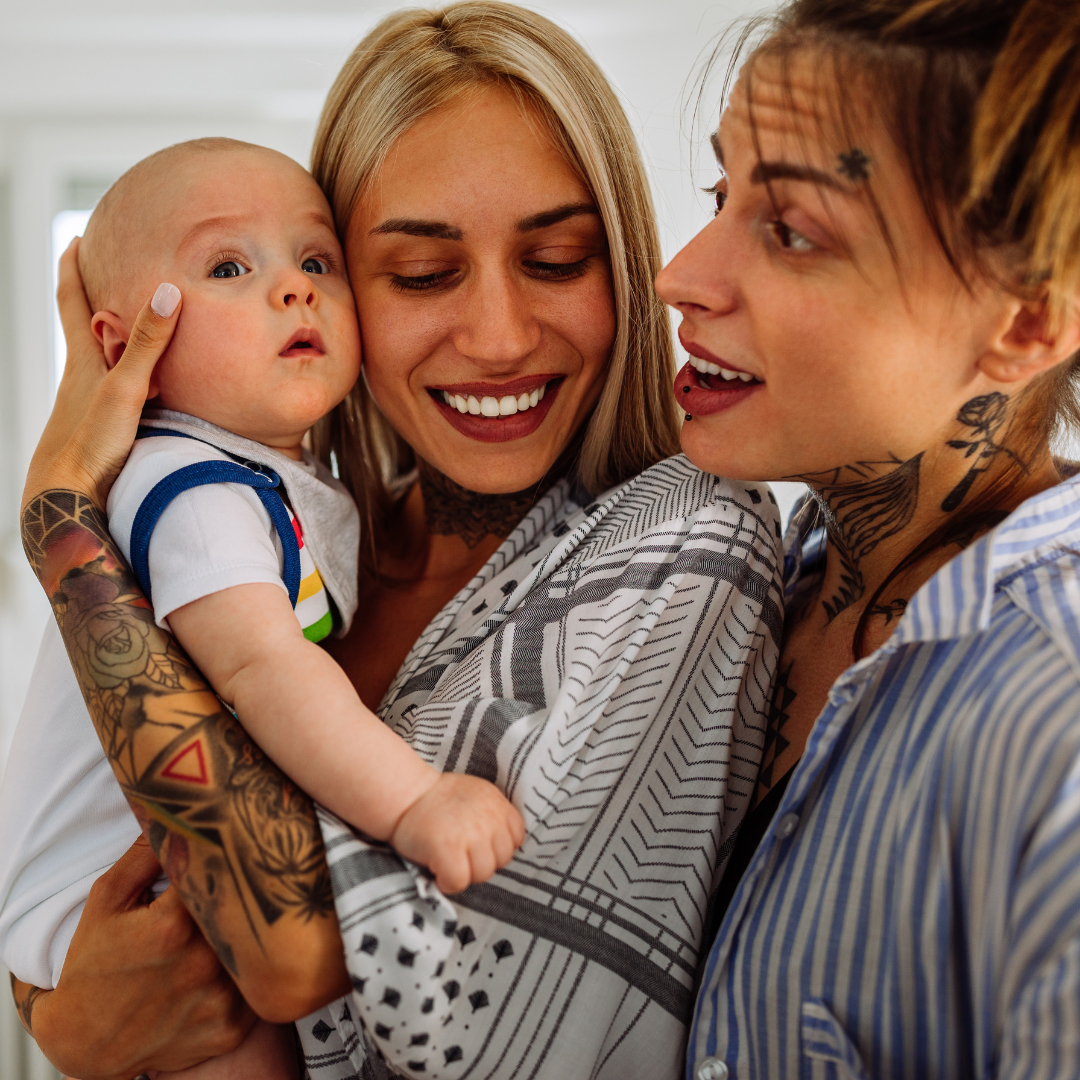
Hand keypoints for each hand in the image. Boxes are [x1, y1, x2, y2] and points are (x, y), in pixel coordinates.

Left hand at [22, 237, 180, 510]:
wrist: (65, 494)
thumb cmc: (88, 442)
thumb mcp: (124, 388)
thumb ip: (148, 344)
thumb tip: (167, 291)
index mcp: (82, 359)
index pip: (72, 301)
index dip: (73, 268)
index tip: (77, 239)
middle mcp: (82, 376)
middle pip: (85, 326)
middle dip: (95, 298)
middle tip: (110, 273)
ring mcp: (90, 401)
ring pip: (102, 359)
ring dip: (118, 340)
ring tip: (137, 324)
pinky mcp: (101, 425)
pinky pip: (119, 386)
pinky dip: (131, 375)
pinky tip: (148, 385)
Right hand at [22, 836, 255, 1079]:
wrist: (85, 1043)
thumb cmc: (95, 965)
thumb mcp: (107, 900)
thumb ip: (144, 853)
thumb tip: (176, 810)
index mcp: (173, 925)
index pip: (224, 871)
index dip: (231, 858)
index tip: (236, 848)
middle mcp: (203, 962)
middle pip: (248, 909)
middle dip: (247, 894)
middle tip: (247, 883)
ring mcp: (220, 1000)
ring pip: (260, 949)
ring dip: (254, 936)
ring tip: (248, 923)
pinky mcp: (232, 1029)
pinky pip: (261, 991)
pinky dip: (253, 977)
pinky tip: (236, 967)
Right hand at [390, 773, 525, 893]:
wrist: (404, 795)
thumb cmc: (437, 800)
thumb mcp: (476, 795)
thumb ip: (494, 816)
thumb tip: (505, 846)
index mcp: (497, 803)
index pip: (516, 838)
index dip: (496, 847)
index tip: (477, 844)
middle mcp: (488, 817)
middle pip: (502, 860)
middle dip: (481, 862)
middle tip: (459, 853)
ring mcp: (470, 833)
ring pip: (483, 874)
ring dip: (465, 874)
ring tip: (448, 859)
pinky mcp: (448, 848)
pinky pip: (459, 881)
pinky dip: (447, 883)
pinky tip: (437, 870)